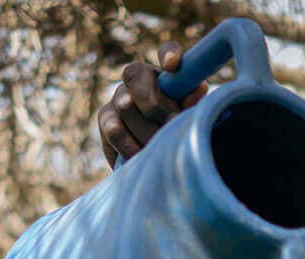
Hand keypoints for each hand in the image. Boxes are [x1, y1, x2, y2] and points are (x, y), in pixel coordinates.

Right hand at [96, 41, 208, 167]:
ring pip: (125, 104)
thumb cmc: (177, 135)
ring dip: (146, 129)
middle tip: (172, 126)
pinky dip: (130, 145)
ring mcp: (119, 96)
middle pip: (135, 75)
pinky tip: (142, 155)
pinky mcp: (106, 119)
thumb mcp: (189, 119)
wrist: (156, 160)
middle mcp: (139, 78)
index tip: (173, 64)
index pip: (168, 52)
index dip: (169, 54)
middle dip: (155, 104)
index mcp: (166, 73)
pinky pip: (114, 128)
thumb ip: (193, 102)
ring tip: (160, 146)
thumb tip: (198, 88)